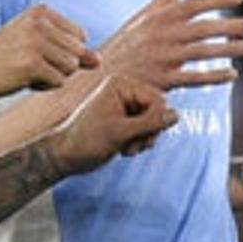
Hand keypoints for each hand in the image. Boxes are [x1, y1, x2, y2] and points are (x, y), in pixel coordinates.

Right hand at [0, 2, 94, 101]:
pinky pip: (58, 81)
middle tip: (32, 65)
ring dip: (53, 76)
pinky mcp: (32, 64)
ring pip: (70, 68)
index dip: (64, 51)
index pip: (81, 36)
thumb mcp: (37, 45)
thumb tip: (100, 60)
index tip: (38, 52)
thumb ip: (70, 50)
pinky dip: (44, 86)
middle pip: (78, 52)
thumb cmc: (5, 57)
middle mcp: (40, 23)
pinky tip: (24, 80)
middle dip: (61, 65)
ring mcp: (36, 43)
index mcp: (42, 12)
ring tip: (28, 72)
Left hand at [47, 73, 179, 172]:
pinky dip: (140, 142)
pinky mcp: (125, 121)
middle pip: (158, 110)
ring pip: (155, 122)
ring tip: (129, 149)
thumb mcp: (120, 132)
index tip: (141, 138)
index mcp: (120, 85)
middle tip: (134, 146)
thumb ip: (150, 123)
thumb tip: (176, 115)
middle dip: (150, 132)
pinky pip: (147, 129)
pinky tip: (126, 150)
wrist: (66, 156)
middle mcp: (124, 91)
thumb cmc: (86, 141)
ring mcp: (125, 106)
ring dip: (145, 139)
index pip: (157, 99)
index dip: (155, 121)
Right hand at [100, 0, 242, 94]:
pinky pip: (194, 78)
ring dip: (228, 48)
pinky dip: (214, 76)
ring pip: (202, 52)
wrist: (102, 79)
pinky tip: (233, 74)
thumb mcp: (140, 20)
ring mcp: (163, 59)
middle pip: (203, 28)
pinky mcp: (162, 81)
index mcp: (158, 18)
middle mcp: (162, 36)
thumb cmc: (125, 47)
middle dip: (231, 25)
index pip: (192, 4)